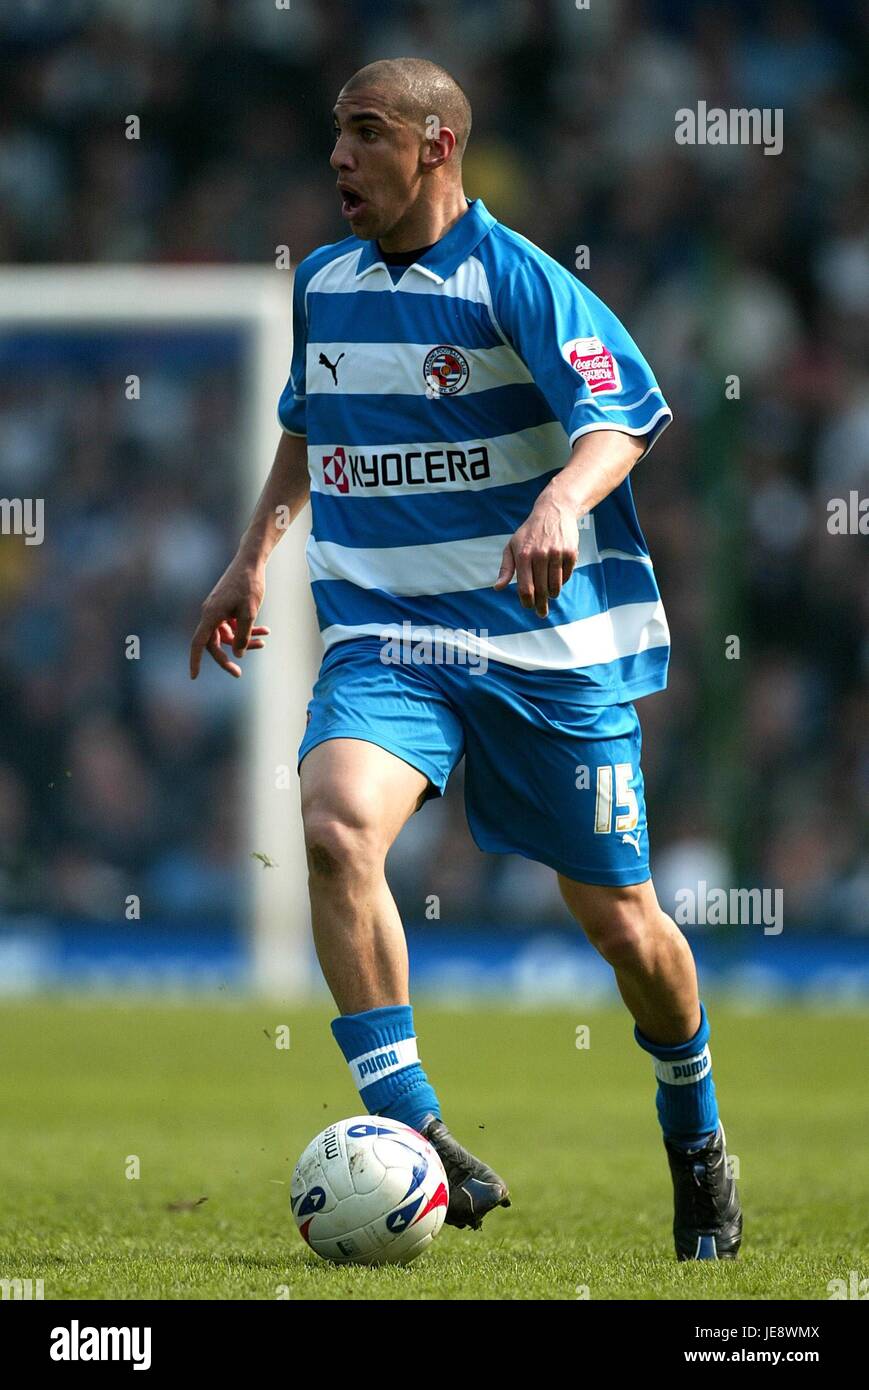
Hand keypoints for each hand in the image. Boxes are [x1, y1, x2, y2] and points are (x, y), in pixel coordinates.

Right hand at [190, 559, 268, 677]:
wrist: (251, 561)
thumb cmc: (249, 585)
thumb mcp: (249, 613)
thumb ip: (242, 636)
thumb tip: (237, 655)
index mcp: (211, 615)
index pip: (199, 643)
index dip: (195, 661)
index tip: (194, 677)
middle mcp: (210, 613)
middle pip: (214, 643)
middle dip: (228, 657)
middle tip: (238, 674)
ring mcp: (217, 609)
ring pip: (227, 634)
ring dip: (243, 640)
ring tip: (264, 642)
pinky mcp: (226, 606)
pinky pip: (233, 624)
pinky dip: (246, 628)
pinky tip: (265, 631)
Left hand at [493, 498, 578, 618]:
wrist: (554, 511)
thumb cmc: (529, 533)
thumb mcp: (512, 546)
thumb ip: (506, 568)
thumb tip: (497, 588)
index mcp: (523, 555)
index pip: (525, 588)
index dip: (527, 602)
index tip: (528, 607)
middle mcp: (540, 555)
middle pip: (541, 590)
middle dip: (541, 605)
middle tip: (541, 614)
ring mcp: (556, 554)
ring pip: (555, 586)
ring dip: (552, 595)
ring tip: (549, 596)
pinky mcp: (570, 553)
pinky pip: (566, 576)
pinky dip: (561, 582)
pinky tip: (557, 579)